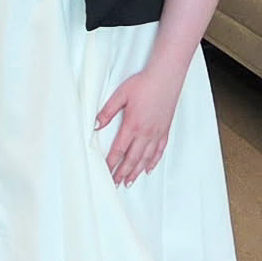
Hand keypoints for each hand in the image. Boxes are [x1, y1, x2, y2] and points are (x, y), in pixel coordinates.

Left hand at [95, 65, 181, 186]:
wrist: (166, 76)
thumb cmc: (144, 83)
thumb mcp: (120, 95)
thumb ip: (107, 112)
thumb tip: (95, 125)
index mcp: (132, 125)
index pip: (118, 150)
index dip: (111, 164)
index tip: (105, 172)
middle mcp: (145, 133)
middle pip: (132, 159)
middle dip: (122, 173)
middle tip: (115, 184)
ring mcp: (157, 133)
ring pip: (145, 158)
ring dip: (136, 172)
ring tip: (129, 182)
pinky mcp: (165, 129)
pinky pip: (159, 150)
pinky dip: (153, 162)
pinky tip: (148, 168)